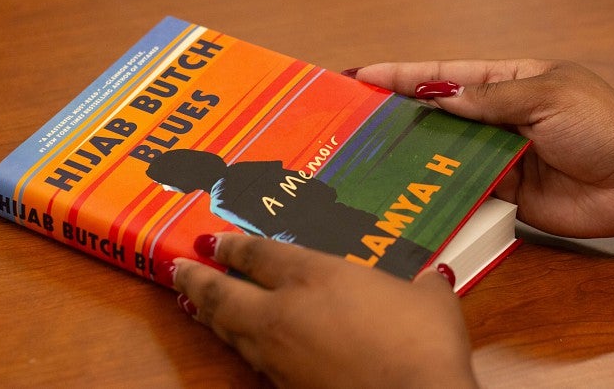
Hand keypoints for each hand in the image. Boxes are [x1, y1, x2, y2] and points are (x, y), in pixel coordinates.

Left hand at [171, 232, 477, 388]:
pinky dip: (237, 347)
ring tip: (191, 303)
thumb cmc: (421, 344)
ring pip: (229, 327)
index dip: (232, 245)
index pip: (259, 253)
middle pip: (224, 291)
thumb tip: (435, 278)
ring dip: (208, 313)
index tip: (213, 240)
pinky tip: (238, 346)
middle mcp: (285, 310)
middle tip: (178, 266)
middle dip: (196, 277)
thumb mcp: (429, 302)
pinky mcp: (284, 386)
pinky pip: (249, 360)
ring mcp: (279, 353)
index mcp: (315, 275)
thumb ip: (424, 285)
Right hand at [354, 60, 613, 240]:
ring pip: (443, 152)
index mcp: (507, 82)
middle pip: (437, 115)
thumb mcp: (547, 96)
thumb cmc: (604, 126)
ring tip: (366, 154)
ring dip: (410, 153)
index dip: (402, 75)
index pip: (445, 76)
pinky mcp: (502, 192)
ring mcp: (497, 156)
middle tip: (352, 118)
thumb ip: (491, 100)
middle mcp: (496, 118)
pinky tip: (406, 188)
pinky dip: (436, 187)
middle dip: (397, 114)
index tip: (363, 76)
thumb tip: (440, 97)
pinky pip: (461, 187)